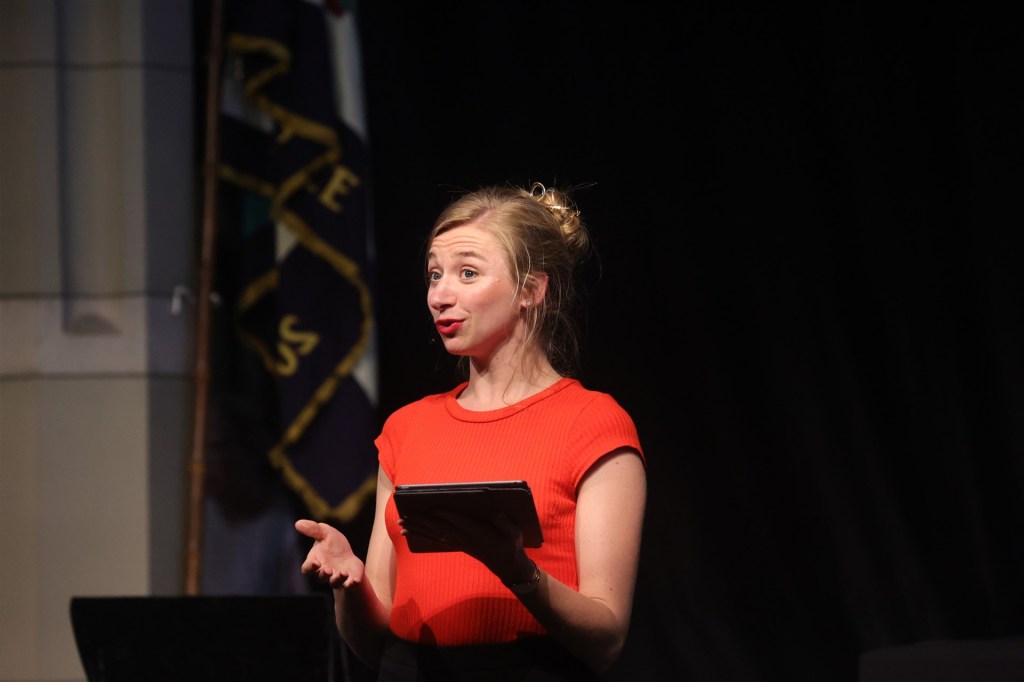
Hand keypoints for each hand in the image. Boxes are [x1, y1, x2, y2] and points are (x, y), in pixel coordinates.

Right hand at [294, 519, 364, 588]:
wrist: (347, 555)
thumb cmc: (332, 544)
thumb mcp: (325, 532)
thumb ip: (313, 529)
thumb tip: (298, 523)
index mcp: (315, 561)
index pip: (307, 568)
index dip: (309, 567)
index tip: (315, 563)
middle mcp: (324, 572)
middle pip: (320, 578)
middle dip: (324, 574)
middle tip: (328, 570)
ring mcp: (336, 578)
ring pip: (334, 583)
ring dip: (338, 579)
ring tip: (343, 572)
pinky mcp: (348, 581)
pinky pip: (348, 586)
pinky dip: (351, 584)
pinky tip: (354, 580)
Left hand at [398, 510, 530, 583]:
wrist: (508, 565)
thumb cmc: (511, 545)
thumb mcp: (514, 533)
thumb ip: (504, 522)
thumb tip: (496, 510)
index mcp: (478, 533)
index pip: (459, 522)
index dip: (447, 515)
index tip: (434, 507)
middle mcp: (465, 538)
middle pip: (440, 528)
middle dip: (422, 522)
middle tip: (405, 516)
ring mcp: (459, 542)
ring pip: (434, 535)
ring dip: (418, 529)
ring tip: (401, 524)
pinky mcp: (457, 544)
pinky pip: (436, 540)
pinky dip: (422, 535)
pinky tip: (412, 532)